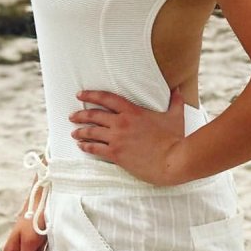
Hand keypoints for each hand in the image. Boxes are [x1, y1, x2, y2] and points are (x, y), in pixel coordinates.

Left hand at [69, 86, 186, 185]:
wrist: (173, 160)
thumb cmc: (175, 139)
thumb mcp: (175, 116)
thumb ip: (175, 101)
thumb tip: (178, 90)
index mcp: (133, 111)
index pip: (106, 98)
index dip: (91, 95)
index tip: (80, 94)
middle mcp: (121, 123)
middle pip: (94, 115)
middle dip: (80, 115)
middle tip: (72, 116)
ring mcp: (117, 139)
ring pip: (92, 132)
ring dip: (80, 131)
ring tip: (73, 132)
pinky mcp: (117, 154)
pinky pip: (96, 149)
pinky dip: (86, 147)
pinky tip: (81, 147)